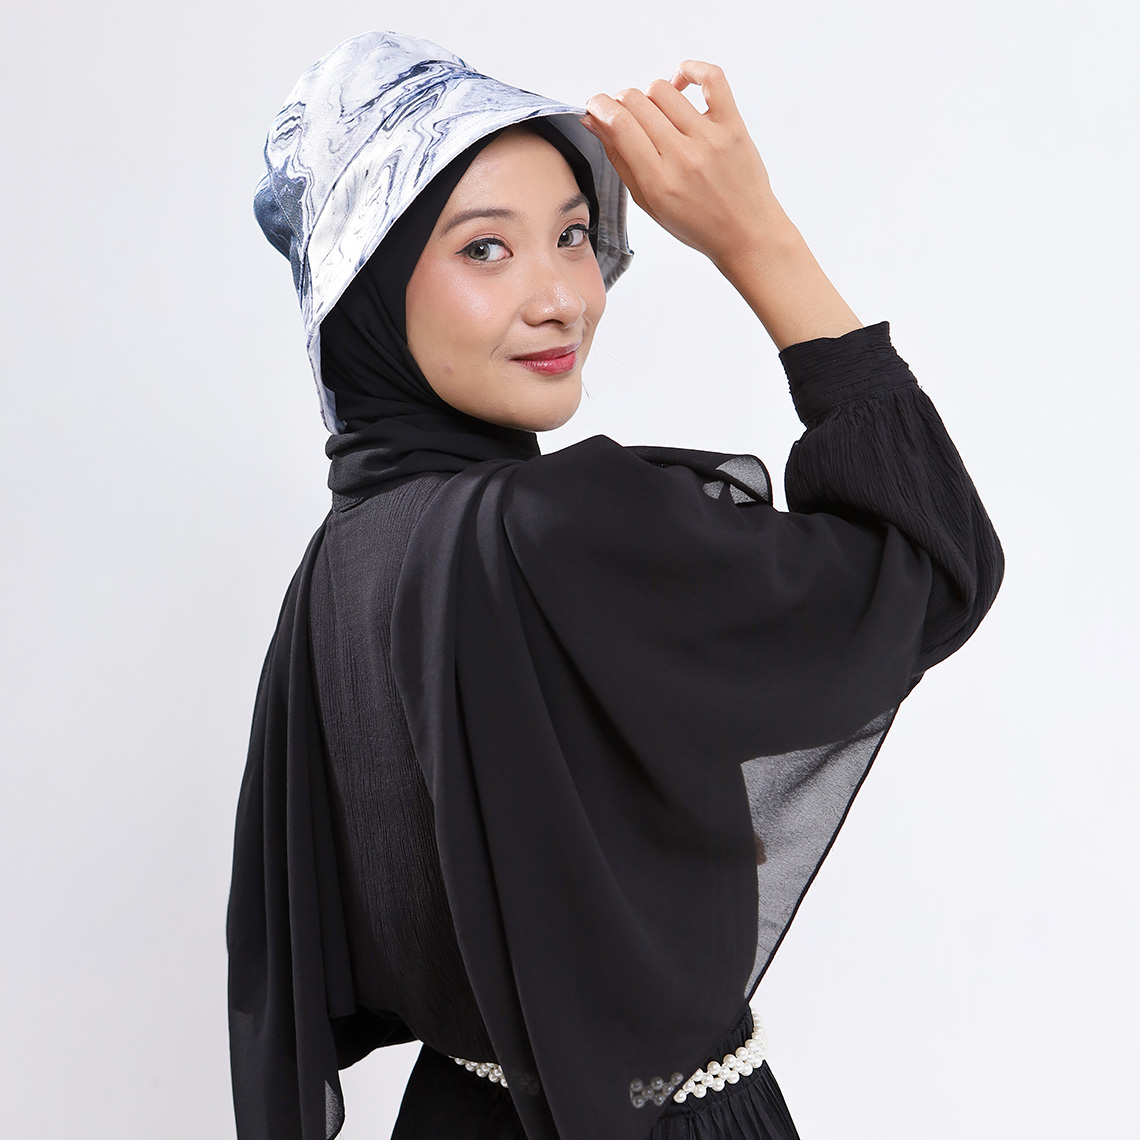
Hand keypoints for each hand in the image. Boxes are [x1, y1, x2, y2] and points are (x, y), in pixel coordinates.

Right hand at [581, 61, 788, 270]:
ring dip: (650, 95)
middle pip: (636, 102)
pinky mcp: (733, 125)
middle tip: (624, 113)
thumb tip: (596, 122)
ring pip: (663, 89)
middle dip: (620, 101)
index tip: (595, 107)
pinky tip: (680, 82)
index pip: (619, 124)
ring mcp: (710, 138)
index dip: (599, 107)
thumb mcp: (649, 203)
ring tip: (655, 112)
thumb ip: (621, 161)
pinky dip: (690, 70)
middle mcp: (683, 156)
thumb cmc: (696, 224)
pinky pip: (711, 78)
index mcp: (658, 181)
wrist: (745, 233)